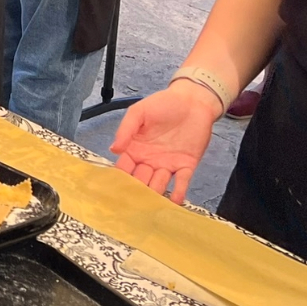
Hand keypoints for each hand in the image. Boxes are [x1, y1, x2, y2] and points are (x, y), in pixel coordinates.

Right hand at [109, 81, 221, 203]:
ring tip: (151, 204)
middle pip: (140, 180)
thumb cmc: (163, 104)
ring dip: (155, 194)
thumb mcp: (139, 112)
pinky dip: (178, 192)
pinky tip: (174, 201)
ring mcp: (167, 165)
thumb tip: (113, 149)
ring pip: (158, 184)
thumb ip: (126, 129)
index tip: (114, 190)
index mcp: (134, 149)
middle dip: (136, 191)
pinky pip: (181, 182)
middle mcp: (149, 161)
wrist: (193, 100)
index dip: (119, 178)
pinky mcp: (186, 165)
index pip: (124, 168)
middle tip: (132, 204)